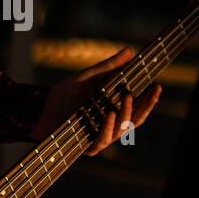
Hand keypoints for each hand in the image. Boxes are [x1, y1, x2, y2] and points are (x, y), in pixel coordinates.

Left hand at [32, 48, 162, 154]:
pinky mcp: (87, 146)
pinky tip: (110, 114)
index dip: (149, 100)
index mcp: (114, 111)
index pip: (138, 108)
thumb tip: (129, 51)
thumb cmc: (64, 95)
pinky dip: (107, 127)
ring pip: (121, 130)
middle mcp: (110, 127)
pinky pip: (102, 140)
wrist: (41, 110)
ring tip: (127, 97)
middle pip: (136, 120)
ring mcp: (100, 138)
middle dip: (146, 106)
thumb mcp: (88, 77)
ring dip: (126, 113)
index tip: (157, 86)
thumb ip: (108, 67)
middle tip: (153, 91)